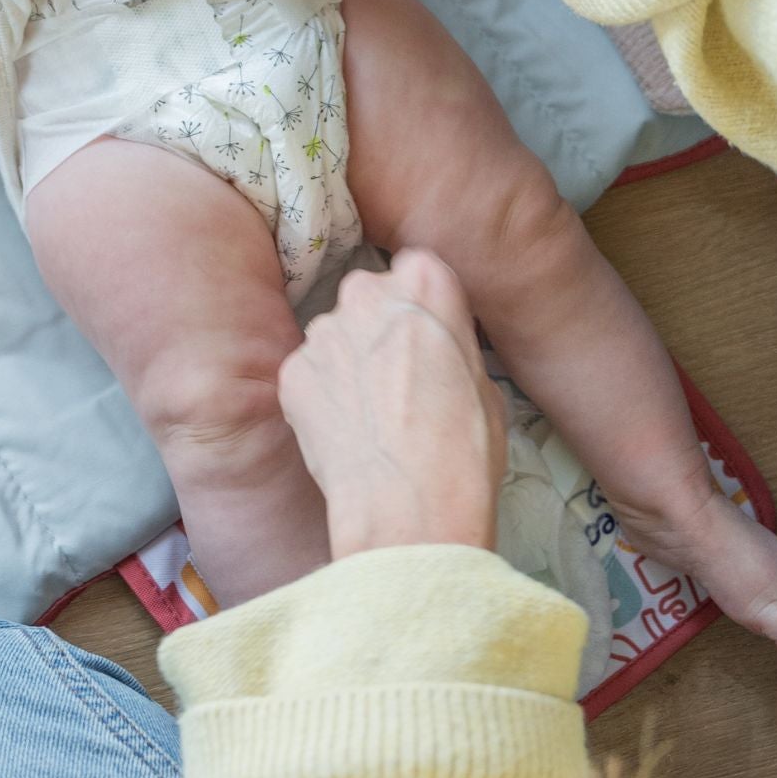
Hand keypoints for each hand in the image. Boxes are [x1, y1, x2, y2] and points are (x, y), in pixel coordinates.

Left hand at [277, 250, 506, 559]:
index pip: (418, 270)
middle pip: (369, 296)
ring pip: (336, 335)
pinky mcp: (291, 369)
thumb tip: (435, 353)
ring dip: (349, 362)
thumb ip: (451, 346)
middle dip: (379, 327)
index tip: (428, 336)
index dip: (423, 306)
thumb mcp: (485, 384)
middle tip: (398, 378)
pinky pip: (309, 373)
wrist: (408, 507)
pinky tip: (345, 433)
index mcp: (426, 284)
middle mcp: (366, 292)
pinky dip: (322, 396)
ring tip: (372, 415)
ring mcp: (322, 330)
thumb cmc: (464, 450)